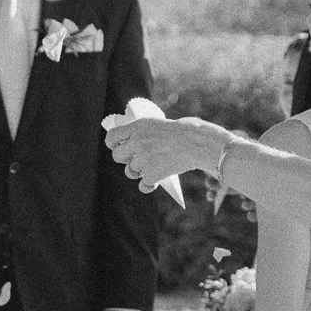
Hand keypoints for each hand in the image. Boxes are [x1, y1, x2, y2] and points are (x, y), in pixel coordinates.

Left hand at [104, 116, 228, 190]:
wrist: (199, 143)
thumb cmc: (187, 131)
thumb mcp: (162, 124)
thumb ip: (147, 133)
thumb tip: (136, 144)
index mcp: (139, 127)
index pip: (112, 136)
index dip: (112, 144)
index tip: (116, 147)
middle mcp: (137, 142)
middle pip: (117, 156)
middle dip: (125, 160)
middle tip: (136, 160)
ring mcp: (144, 158)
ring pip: (130, 171)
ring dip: (139, 172)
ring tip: (150, 169)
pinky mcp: (152, 173)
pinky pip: (143, 185)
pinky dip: (148, 185)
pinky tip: (153, 183)